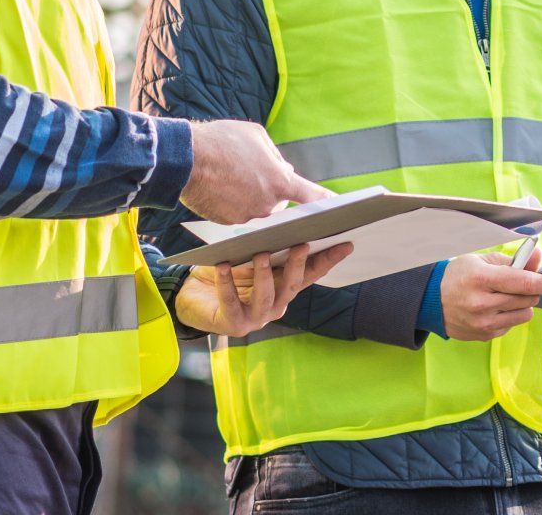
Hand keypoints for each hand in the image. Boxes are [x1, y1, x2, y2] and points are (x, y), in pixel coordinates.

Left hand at [173, 242, 353, 336]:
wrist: (195, 298)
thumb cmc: (228, 273)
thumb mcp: (252, 257)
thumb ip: (271, 247)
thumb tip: (288, 217)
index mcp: (284, 288)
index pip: (311, 274)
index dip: (329, 260)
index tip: (346, 244)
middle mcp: (276, 305)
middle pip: (292, 285)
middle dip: (297, 264)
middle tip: (300, 244)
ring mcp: (256, 318)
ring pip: (266, 297)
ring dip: (264, 275)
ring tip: (260, 255)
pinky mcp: (234, 324)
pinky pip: (231, 302)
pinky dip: (227, 283)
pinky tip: (223, 266)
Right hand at [178, 120, 331, 222]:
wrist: (186, 159)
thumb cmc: (222, 141)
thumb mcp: (257, 137)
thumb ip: (274, 157)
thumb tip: (281, 169)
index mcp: (280, 182)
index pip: (312, 197)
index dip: (327, 202)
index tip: (339, 207)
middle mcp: (268, 205)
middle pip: (279, 202)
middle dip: (272, 190)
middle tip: (252, 173)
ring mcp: (248, 218)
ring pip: (257, 210)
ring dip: (250, 196)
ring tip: (230, 177)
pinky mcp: (228, 224)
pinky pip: (238, 215)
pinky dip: (233, 204)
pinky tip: (220, 188)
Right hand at [442, 250, 541, 341]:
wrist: (432, 300)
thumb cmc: (459, 275)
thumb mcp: (484, 260)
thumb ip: (514, 260)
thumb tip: (539, 258)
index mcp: (481, 279)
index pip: (523, 282)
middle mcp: (482, 304)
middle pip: (527, 299)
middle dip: (532, 290)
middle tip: (524, 283)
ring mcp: (483, 323)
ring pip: (525, 314)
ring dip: (523, 304)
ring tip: (506, 296)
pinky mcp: (485, 335)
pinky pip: (512, 325)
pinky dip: (510, 315)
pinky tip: (495, 308)